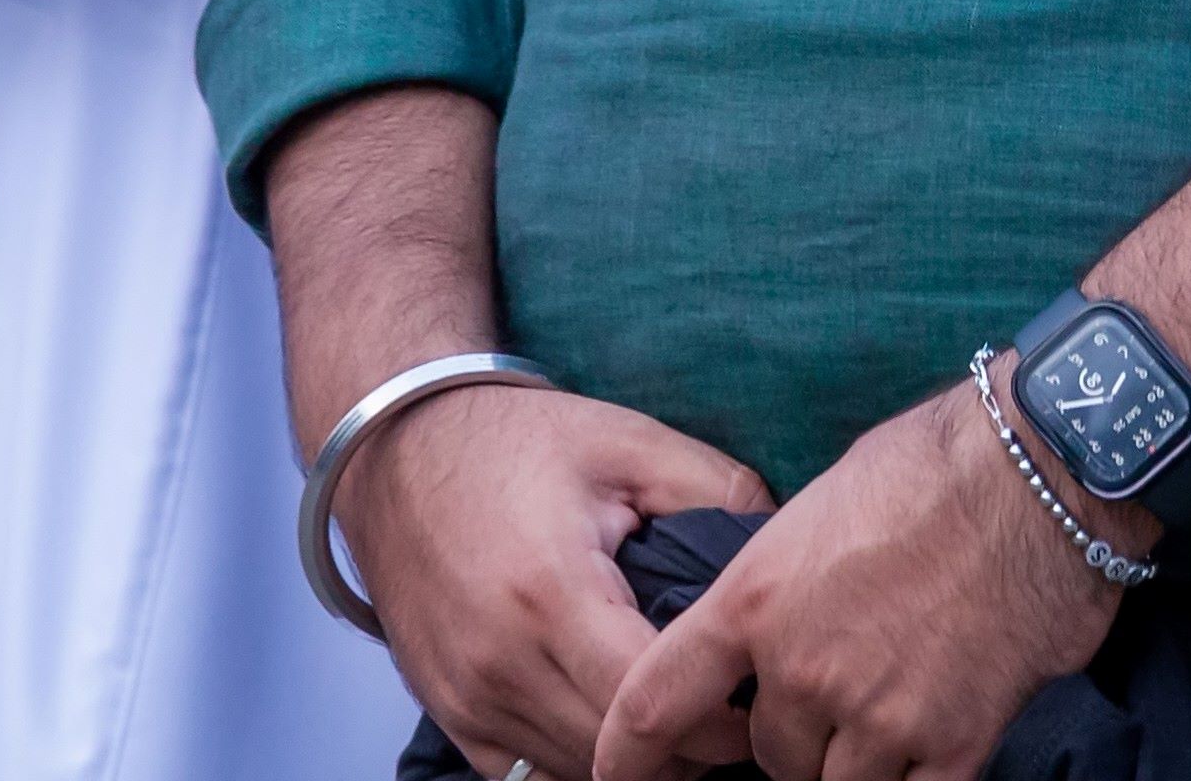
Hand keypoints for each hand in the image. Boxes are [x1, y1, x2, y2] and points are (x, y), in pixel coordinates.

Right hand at [335, 378, 772, 780]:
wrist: (401, 451)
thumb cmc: (522, 442)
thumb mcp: (634, 444)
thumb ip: (722, 493)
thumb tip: (789, 547)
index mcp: (551, 595)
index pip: (648, 702)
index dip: (718, 716)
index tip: (762, 698)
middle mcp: (499, 663)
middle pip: (612, 754)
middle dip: (687, 747)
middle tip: (740, 716)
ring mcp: (465, 697)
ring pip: (569, 772)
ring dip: (633, 762)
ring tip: (690, 719)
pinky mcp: (447, 712)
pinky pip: (522, 773)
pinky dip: (577, 759)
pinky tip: (621, 724)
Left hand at [594, 378, 1125, 780]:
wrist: (1049, 466)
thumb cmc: (944, 459)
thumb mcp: (826, 503)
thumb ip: (786, 581)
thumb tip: (785, 620)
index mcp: (756, 602)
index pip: (653, 703)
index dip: (624, 757)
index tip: (617, 777)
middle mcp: (803, 670)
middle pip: (769, 753)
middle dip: (797, 735)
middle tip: (845, 688)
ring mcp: (878, 714)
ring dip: (855, 760)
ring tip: (899, 705)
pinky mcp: (952, 741)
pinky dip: (916, 777)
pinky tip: (934, 746)